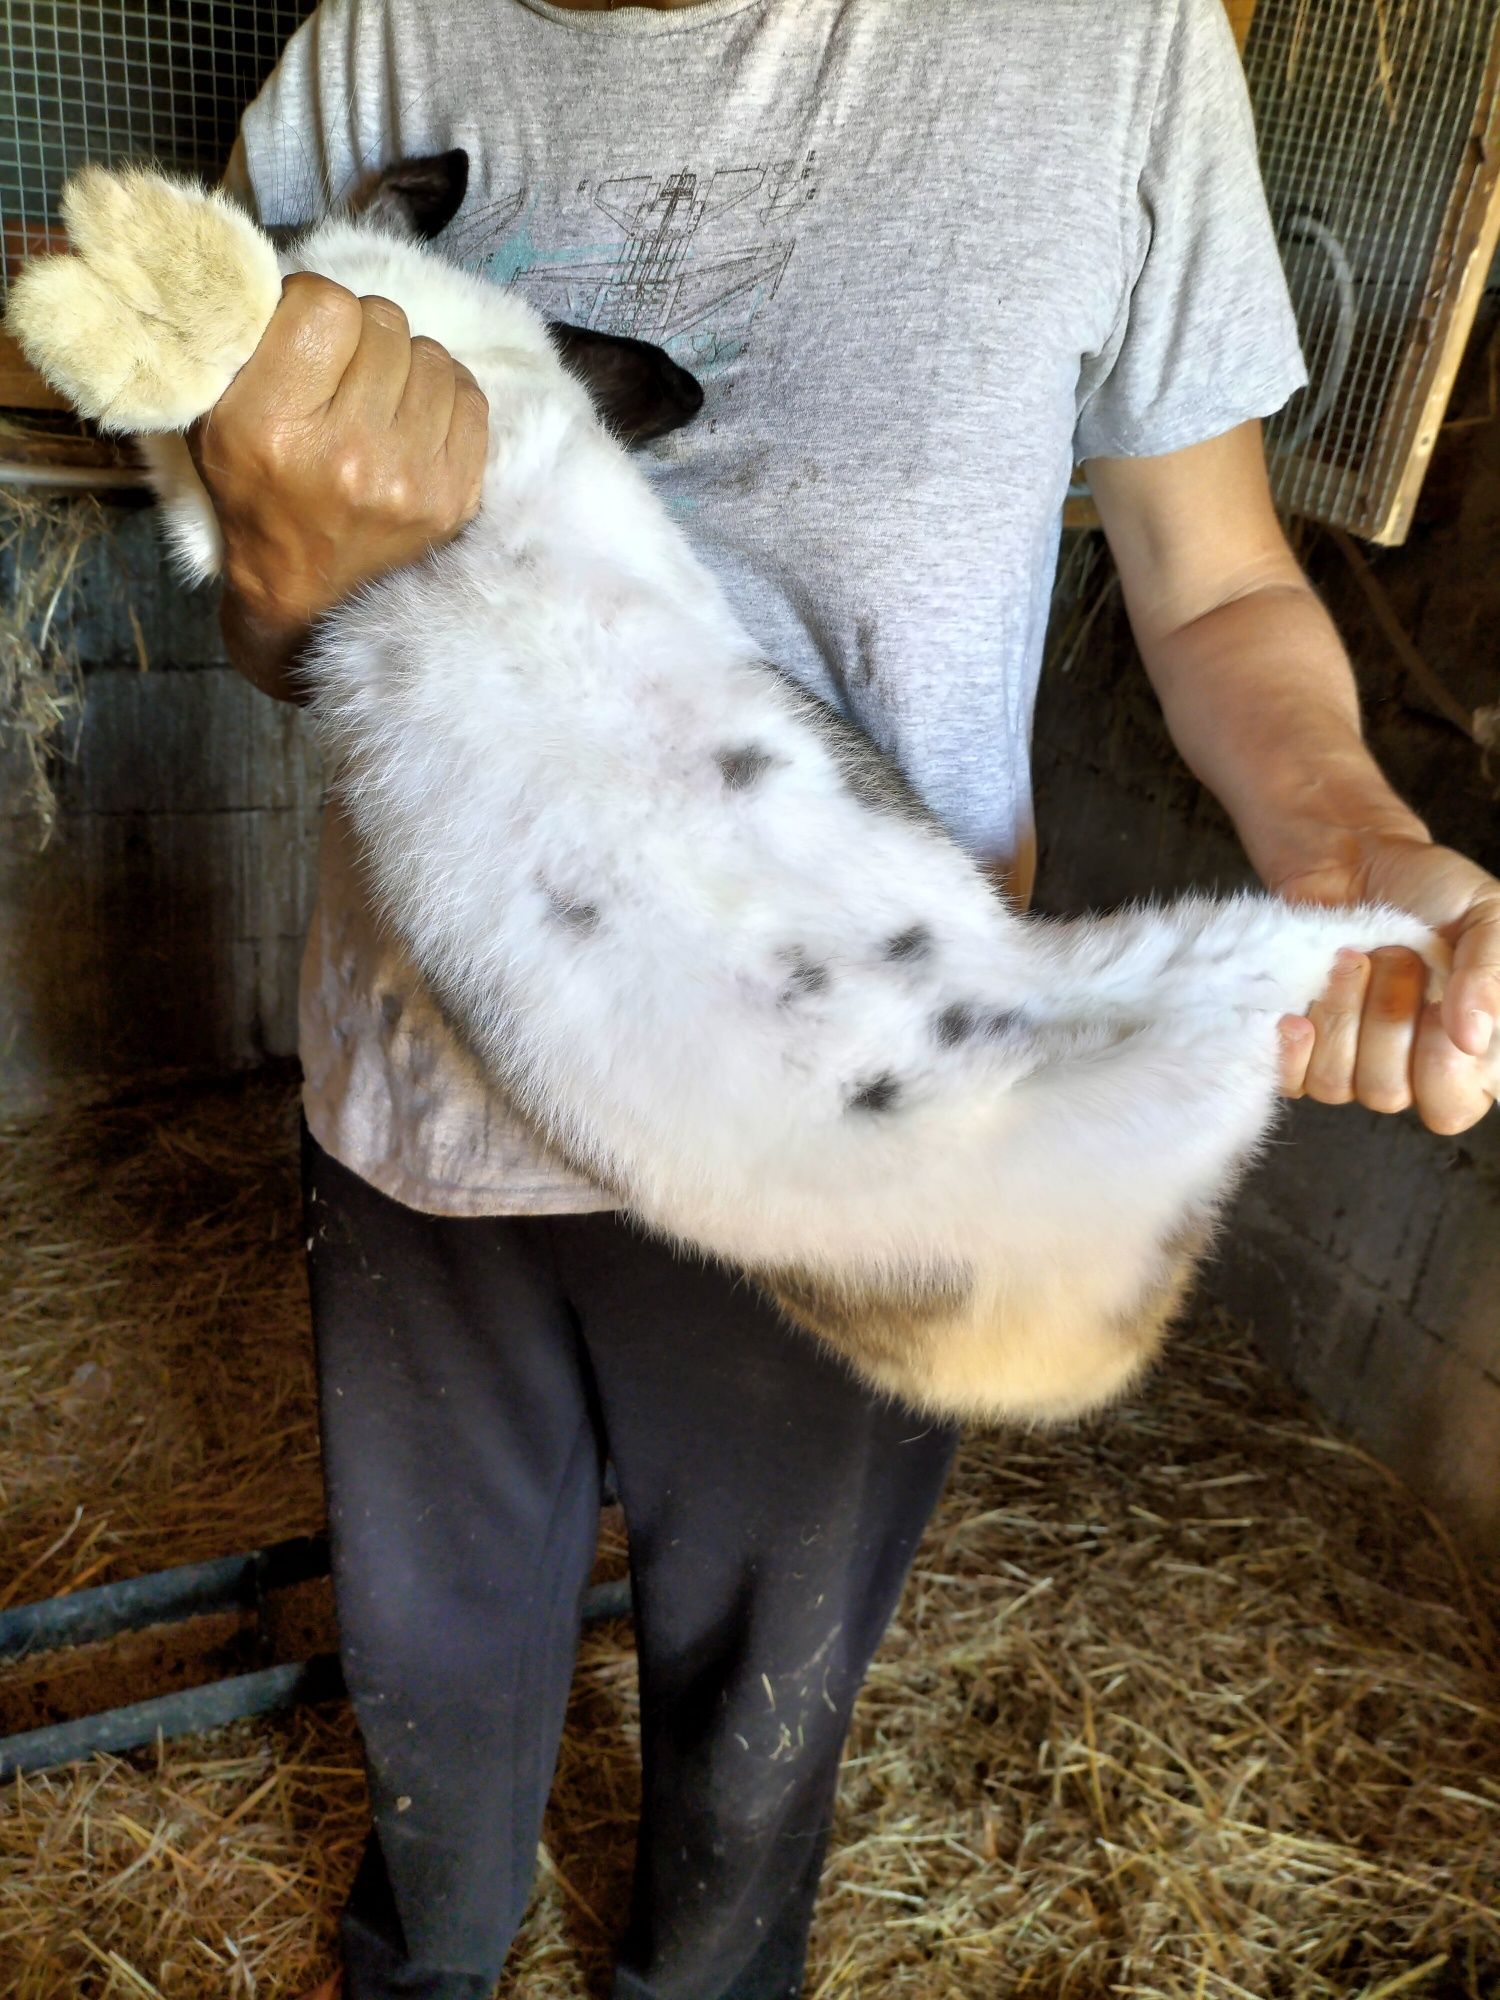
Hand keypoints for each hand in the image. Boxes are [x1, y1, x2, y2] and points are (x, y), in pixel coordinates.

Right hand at [188, 272, 488, 632]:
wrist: (303, 596)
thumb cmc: (255, 493)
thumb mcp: (213, 418)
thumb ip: (241, 343)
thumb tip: (286, 273)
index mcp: (272, 427)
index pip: (325, 304)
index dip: (315, 304)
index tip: (305, 333)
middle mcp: (346, 454)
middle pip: (384, 322)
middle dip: (361, 336)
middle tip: (342, 372)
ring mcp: (409, 480)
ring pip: (430, 353)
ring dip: (404, 365)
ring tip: (376, 401)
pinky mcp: (455, 497)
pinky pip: (469, 395)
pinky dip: (442, 395)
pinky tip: (411, 420)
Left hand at [1274, 836, 1499, 1133]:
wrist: (1356, 857)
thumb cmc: (1430, 889)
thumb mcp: (1485, 916)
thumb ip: (1490, 975)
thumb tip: (1473, 1040)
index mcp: (1467, 1052)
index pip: (1452, 1107)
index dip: (1439, 1064)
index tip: (1438, 1000)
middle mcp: (1409, 1066)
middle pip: (1389, 1093)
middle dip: (1387, 1019)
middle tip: (1395, 959)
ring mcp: (1350, 1060)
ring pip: (1336, 1084)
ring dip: (1342, 1015)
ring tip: (1352, 959)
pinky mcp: (1300, 1049)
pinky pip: (1290, 1079)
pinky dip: (1293, 1044)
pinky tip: (1299, 1009)